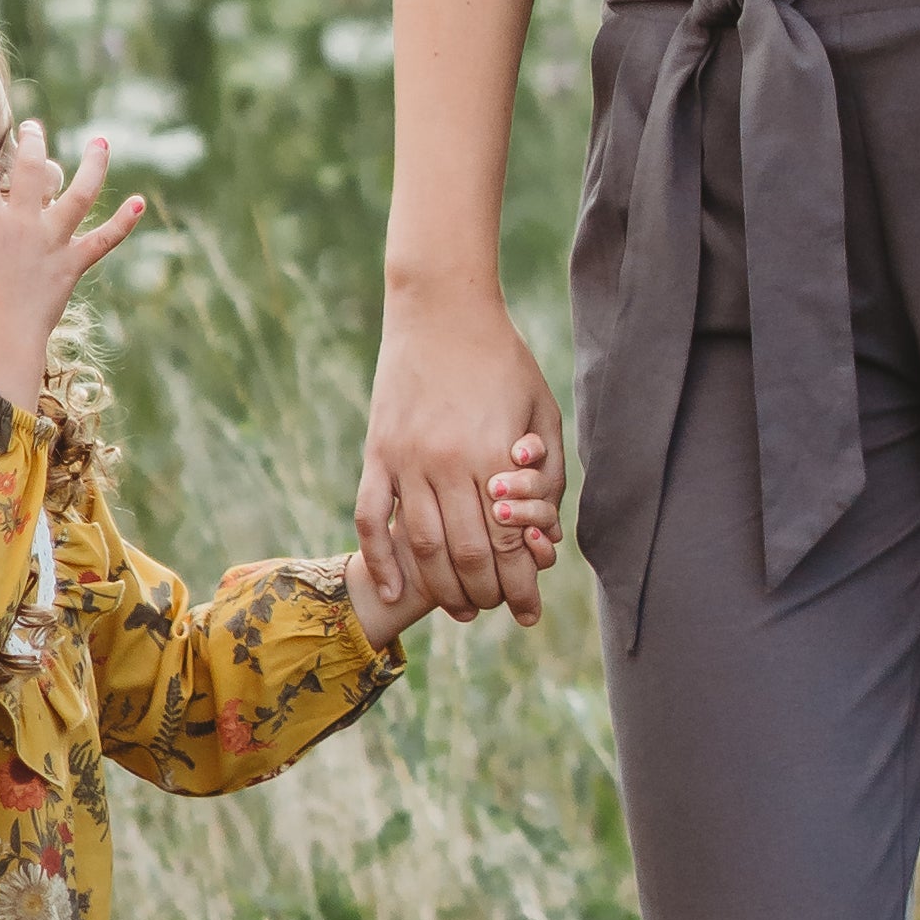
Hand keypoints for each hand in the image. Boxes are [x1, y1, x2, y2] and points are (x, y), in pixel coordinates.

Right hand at [0, 114, 145, 412]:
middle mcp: (24, 222)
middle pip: (32, 169)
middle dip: (33, 142)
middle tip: (34, 126)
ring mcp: (53, 241)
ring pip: (80, 194)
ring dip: (93, 165)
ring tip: (101, 142)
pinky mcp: (73, 263)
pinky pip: (105, 240)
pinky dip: (124, 222)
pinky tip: (140, 202)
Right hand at [358, 289, 557, 627]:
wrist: (442, 308)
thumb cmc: (503, 359)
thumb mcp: (543, 411)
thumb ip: (548, 473)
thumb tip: (543, 533)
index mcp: (493, 453)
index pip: (508, 541)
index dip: (521, 585)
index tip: (530, 611)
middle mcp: (447, 461)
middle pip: (467, 553)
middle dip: (486, 594)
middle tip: (496, 610)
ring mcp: (406, 458)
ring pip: (420, 545)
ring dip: (441, 587)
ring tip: (460, 608)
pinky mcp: (377, 451)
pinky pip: (371, 517)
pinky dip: (380, 559)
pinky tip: (394, 591)